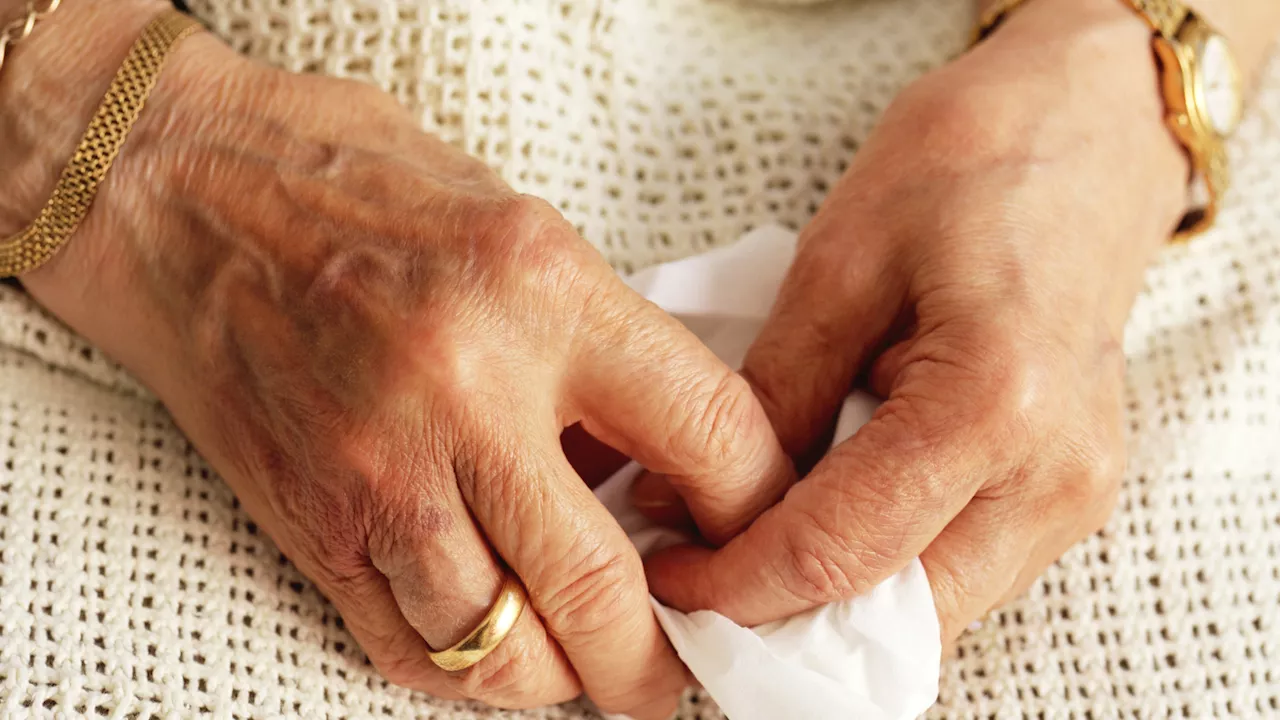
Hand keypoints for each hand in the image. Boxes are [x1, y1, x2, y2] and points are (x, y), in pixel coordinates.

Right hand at [6, 4, 794, 715]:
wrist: (181, 191)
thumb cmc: (351, 186)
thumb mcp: (522, 229)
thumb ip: (601, 348)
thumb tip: (658, 459)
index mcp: (544, 294)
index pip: (710, 434)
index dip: (758, 504)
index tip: (753, 530)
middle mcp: (464, 390)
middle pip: (602, 583)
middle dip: (659, 659)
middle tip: (679, 670)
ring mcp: (378, 466)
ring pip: (500, 645)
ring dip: (563, 677)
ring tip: (589, 664)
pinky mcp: (311, 518)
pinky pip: (407, 645)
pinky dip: (467, 664)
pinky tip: (496, 641)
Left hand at [641, 0, 1189, 645]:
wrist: (1092, 129)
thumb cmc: (972, 162)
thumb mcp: (839, 261)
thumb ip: (770, 394)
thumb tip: (686, 497)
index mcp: (996, 404)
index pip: (841, 554)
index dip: (734, 584)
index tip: (663, 578)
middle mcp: (1054, 477)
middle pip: (894, 621)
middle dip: (781, 614)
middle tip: (693, 571)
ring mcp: (1076, 496)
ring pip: (929, 616)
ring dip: (832, 600)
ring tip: (747, 540)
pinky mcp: (1068, 494)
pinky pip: (958, 574)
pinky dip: (881, 571)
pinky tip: (822, 517)